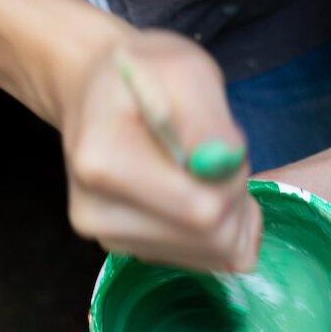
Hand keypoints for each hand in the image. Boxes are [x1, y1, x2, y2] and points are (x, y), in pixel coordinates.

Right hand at [59, 30, 261, 272]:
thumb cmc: (143, 73)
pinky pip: (202, 260)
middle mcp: (96, 214)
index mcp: (103, 164)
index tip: (223, 142)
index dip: (232, 180)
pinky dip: (217, 230)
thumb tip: (224, 166)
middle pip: (210, 240)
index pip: (201, 210)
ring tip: (203, 168)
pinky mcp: (128, 252)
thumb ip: (206, 119)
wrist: (96, 91)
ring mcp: (110, 239)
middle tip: (218, 154)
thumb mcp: (184, 70)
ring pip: (211, 255)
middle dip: (234, 197)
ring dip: (228, 212)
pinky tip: (198, 192)